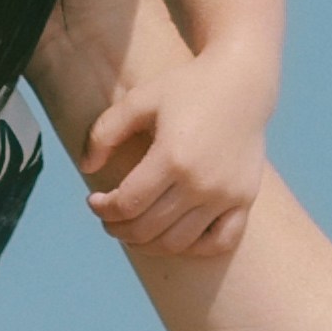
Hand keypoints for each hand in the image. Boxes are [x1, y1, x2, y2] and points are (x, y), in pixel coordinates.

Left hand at [82, 47, 270, 261]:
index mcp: (171, 156)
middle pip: (147, 228)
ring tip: (134, 228)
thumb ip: (104, 132)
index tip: (93, 200)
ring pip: (177, 243)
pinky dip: (194, 248)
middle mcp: (201, 182)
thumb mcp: (139, 100)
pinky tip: (175, 235)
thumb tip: (86, 168)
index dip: (102, 208)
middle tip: (108, 217)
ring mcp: (226, 194)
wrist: (243, 82)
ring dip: (147, 243)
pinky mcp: (244, 199)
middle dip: (118, 228)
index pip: (126, 204)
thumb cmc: (186, 88)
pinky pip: (220, 242)